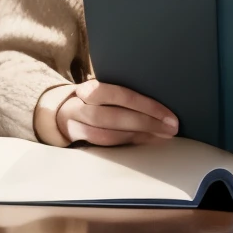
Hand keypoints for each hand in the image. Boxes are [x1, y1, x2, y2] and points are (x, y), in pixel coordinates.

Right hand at [55, 80, 178, 146]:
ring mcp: (76, 124)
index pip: (120, 95)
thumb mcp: (104, 90)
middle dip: (145, 123)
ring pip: (108, 134)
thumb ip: (123, 92)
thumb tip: (162, 93)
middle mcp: (81, 105)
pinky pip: (103, 145)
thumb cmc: (95, 100)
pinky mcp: (77, 140)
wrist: (61, 113)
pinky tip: (146, 141)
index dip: (146, 105)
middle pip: (114, 116)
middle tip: (171, 127)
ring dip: (138, 136)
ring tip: (162, 136)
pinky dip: (127, 143)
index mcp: (90, 87)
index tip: (169, 114)